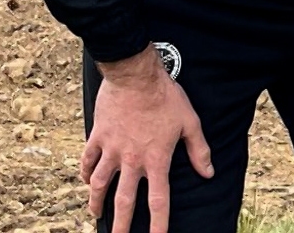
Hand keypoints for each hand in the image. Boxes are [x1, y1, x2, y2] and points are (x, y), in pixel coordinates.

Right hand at [80, 45, 214, 232]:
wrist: (136, 75)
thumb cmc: (166, 97)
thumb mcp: (190, 122)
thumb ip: (199, 150)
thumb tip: (208, 172)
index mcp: (156, 159)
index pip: (158, 200)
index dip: (158, 224)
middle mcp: (132, 160)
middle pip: (124, 201)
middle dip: (120, 225)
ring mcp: (112, 149)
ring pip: (99, 184)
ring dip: (96, 202)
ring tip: (95, 214)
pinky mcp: (98, 135)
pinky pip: (88, 159)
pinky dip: (85, 171)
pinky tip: (85, 180)